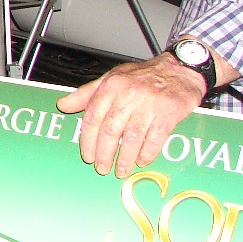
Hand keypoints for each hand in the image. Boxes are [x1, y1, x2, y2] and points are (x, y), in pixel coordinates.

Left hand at [56, 54, 207, 177]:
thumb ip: (87, 94)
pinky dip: (146, 154)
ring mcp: (149, 106)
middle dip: (104, 153)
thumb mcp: (111, 78)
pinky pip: (154, 140)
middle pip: (110, 130)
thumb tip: (63, 105)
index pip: (93, 117)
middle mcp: (128, 95)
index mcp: (112, 86)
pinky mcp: (168, 115)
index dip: (88, 140)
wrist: (179, 71)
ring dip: (124, 158)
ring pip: (131, 138)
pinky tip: (141, 161)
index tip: (87, 155)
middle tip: (101, 168)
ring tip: (120, 170)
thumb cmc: (142, 76)